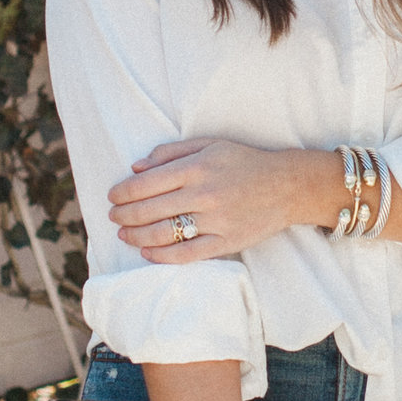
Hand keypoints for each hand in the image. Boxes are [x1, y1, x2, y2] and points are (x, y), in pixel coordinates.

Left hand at [111, 136, 323, 263]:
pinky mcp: (226, 241)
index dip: (123, 192)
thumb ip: (171, 152)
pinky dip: (162, 256)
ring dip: (136, 236)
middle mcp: (203, 194)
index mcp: (197, 167)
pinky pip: (187, 254)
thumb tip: (135, 167)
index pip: (146, 183)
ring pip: (164, 234)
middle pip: (149, 210)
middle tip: (113, 216)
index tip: (113, 196)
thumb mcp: (209, 144)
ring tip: (124, 234)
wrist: (288, 185)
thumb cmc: (245, 161)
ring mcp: (215, 220)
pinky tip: (147, 252)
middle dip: (124, 215)